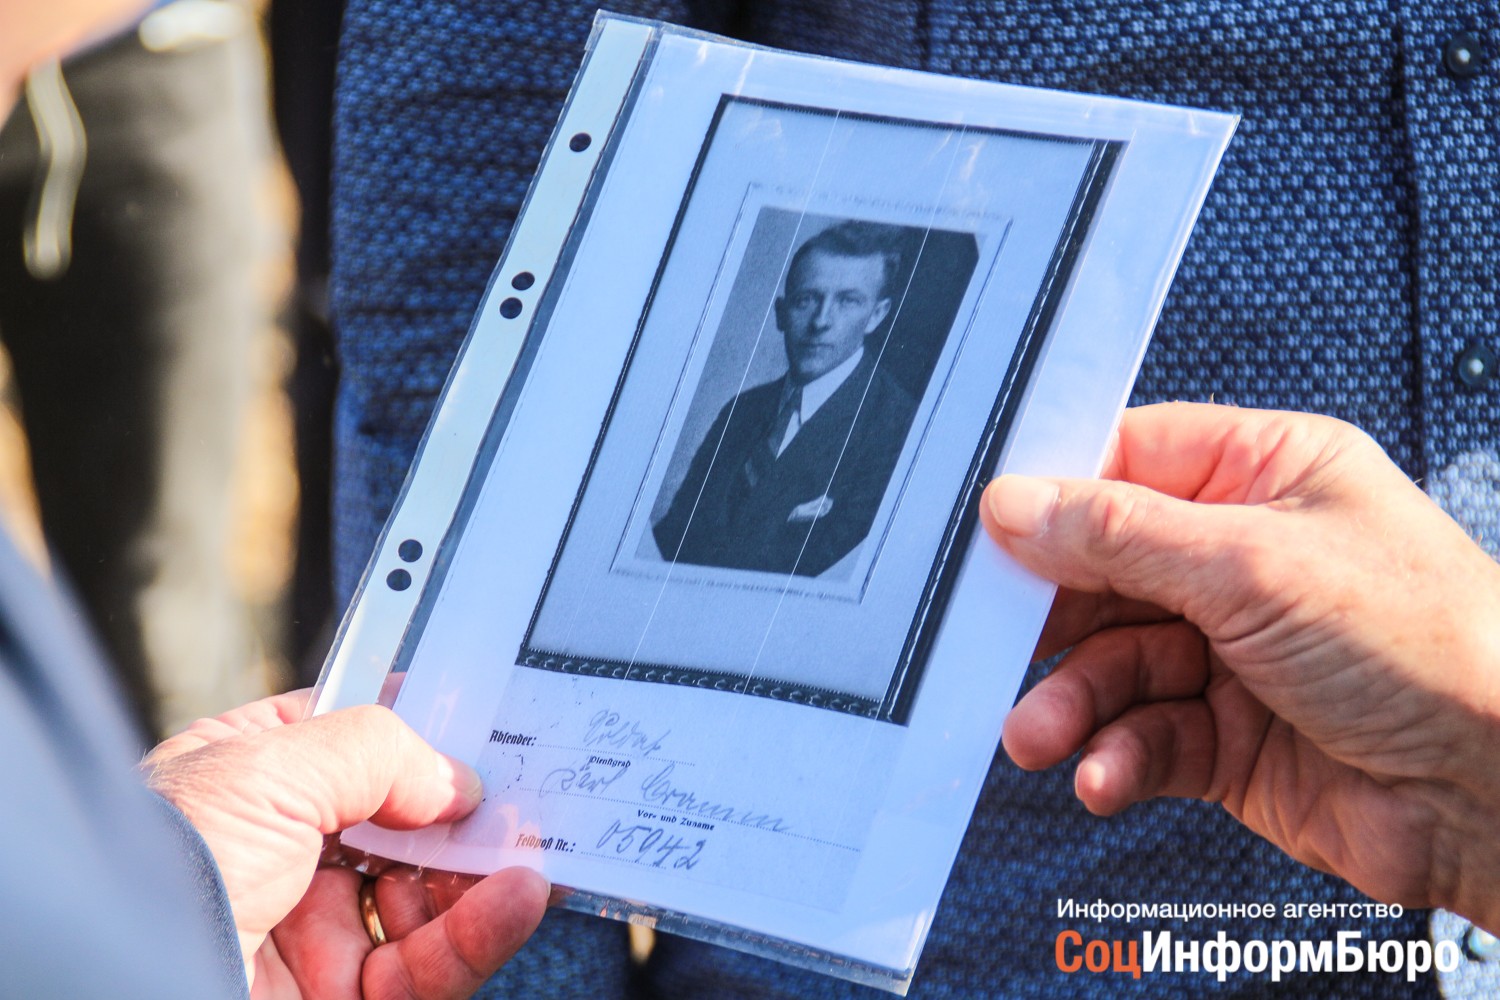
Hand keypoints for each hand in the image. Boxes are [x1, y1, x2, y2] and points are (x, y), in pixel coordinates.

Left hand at [143, 691, 547, 997]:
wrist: (116, 982)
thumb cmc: (163, 865)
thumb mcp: (269, 769)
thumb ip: (378, 752)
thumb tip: (456, 778)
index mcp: (249, 779)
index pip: (354, 742)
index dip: (420, 730)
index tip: (486, 718)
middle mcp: (284, 855)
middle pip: (407, 823)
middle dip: (469, 809)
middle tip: (529, 786)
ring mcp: (314, 932)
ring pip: (430, 898)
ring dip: (487, 873)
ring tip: (532, 849)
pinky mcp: (344, 998)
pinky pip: (431, 965)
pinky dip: (482, 931)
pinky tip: (517, 897)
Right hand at [981, 402, 1499, 931]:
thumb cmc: (1434, 647)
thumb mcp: (1255, 564)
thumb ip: (1122, 535)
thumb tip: (1021, 503)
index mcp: (1264, 477)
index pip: (1127, 463)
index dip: (1055, 496)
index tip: (993, 532)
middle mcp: (1242, 559)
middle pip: (1103, 572)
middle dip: (1051, 619)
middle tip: (996, 644)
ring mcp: (1232, 649)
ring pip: (1112, 663)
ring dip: (1071, 701)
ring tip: (1044, 732)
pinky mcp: (1225, 734)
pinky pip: (1140, 734)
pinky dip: (1114, 755)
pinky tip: (1104, 771)